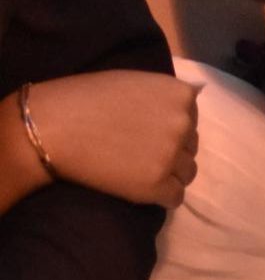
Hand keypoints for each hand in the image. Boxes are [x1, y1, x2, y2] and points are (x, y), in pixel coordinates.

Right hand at [28, 70, 198, 208]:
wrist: (57, 126)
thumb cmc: (91, 97)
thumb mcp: (139, 82)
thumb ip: (165, 96)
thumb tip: (185, 104)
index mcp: (181, 95)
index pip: (191, 118)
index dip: (171, 127)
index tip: (150, 132)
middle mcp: (183, 124)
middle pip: (190, 146)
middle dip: (172, 149)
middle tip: (143, 152)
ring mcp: (171, 155)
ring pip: (187, 172)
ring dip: (170, 174)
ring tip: (142, 171)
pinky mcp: (155, 184)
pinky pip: (175, 197)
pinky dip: (162, 196)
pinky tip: (142, 189)